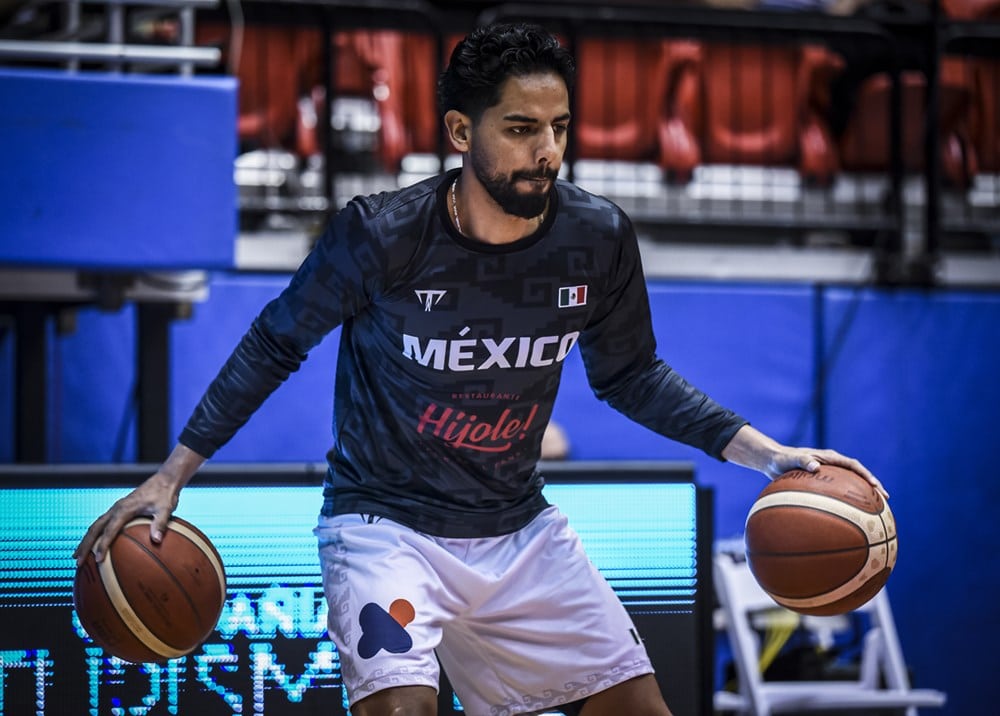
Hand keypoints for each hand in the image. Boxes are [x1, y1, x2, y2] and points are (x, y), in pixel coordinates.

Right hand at [72, 445, 203, 564]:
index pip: (110, 530)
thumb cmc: (165, 494)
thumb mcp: (166, 509)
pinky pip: (102, 523)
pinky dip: (95, 535)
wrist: (165, 480)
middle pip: (95, 529)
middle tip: (78, 563)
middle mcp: (116, 508)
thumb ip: (160, 523)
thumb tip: (157, 540)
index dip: (103, 545)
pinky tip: (94, 544)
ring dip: (86, 541)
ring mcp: (116, 508)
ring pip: (95, 526)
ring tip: (78, 556)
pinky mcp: (119, 509)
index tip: (98, 560)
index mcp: (125, 509)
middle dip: (85, 546)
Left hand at [766, 446, 888, 500]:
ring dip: (863, 496)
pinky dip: (845, 503)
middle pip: (858, 476)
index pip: (853, 465)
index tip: (876, 486)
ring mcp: (830, 475)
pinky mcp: (823, 483)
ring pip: (851, 486)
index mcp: (829, 458)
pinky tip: (848, 518)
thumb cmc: (782, 459)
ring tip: (875, 511)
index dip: (866, 475)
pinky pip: (838, 494)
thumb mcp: (790, 459)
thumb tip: (815, 467)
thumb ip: (802, 460)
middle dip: (873, 487)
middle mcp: (833, 466)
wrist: (773, 461)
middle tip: (885, 500)